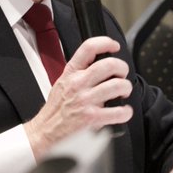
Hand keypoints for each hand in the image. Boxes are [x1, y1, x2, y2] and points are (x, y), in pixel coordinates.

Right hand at [23, 36, 132, 160]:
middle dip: (122, 68)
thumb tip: (99, 65)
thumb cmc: (55, 109)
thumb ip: (78, 73)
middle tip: (122, 75)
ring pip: (118, 86)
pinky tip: (122, 111)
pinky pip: (119, 111)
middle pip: (109, 65)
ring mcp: (85, 100)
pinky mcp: (92, 118)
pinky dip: (126, 112)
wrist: (46, 130)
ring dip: (126, 89)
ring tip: (123, 93)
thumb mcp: (62, 83)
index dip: (105, 42)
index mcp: (71, 73)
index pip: (88, 48)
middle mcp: (78, 84)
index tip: (114, 46)